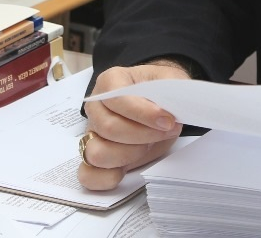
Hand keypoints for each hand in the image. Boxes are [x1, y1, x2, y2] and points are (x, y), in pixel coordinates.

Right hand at [77, 61, 189, 189]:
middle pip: (109, 128)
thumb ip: (171, 91)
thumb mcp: (170, 81)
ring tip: (148, 145)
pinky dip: (106, 178)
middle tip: (166, 131)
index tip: (168, 121)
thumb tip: (171, 113)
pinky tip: (126, 171)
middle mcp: (95, 108)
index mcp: (110, 82)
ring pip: (97, 153)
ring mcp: (92, 134)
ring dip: (129, 155)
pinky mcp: (94, 158)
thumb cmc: (160, 89)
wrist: (158, 101)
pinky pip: (88, 176)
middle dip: (143, 135)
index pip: (117, 99)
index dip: (144, 113)